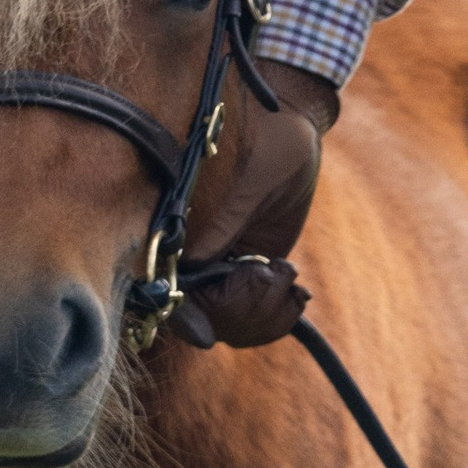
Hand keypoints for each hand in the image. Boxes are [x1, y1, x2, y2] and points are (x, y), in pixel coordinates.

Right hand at [168, 57, 337, 348]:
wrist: (297, 130)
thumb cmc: (272, 142)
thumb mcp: (253, 182)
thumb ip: (226, 222)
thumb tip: (194, 264)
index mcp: (184, 228)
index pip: (169, 287)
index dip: (183, 316)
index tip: (207, 337)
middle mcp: (197, 254)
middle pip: (204, 318)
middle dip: (240, 311)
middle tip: (274, 275)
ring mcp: (225, 266)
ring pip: (231, 323)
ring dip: (263, 315)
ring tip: (289, 279)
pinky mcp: (251, 270)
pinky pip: (256, 313)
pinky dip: (277, 314)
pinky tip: (296, 291)